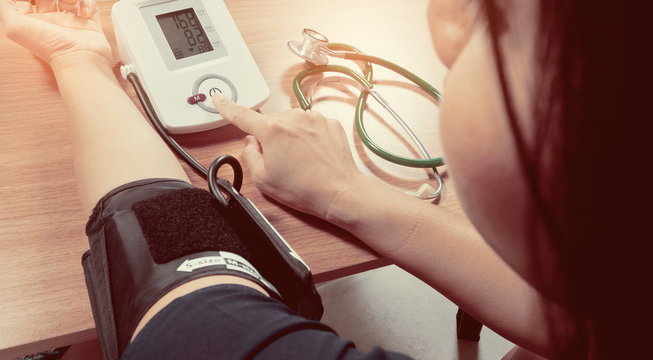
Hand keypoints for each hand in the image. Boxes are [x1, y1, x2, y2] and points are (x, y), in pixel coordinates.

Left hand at [0, 0, 110, 65]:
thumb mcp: (14, 26)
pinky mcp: (90, 24)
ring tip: (70, 2)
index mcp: (34, 22)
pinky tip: (84, 13)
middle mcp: (52, 22)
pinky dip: (88, 3)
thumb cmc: (49, 47)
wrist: (79, 60)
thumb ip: (6, 6)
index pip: (29, 1)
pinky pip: (90, 5)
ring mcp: (71, 22)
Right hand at [212, 93, 365, 218]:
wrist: (339, 192)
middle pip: (270, 124)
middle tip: (281, 163)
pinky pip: (310, 127)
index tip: (219, 98)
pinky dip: (309, 139)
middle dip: (271, 139)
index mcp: (272, 130)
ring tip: (301, 162)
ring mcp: (313, 118)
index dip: (227, 107)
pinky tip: (314, 156)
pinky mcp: (329, 123)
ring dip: (291, 138)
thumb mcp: (263, 179)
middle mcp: (293, 118)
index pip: (242, 115)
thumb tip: (251, 143)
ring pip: (292, 124)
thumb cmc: (305, 189)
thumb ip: (249, 155)